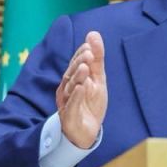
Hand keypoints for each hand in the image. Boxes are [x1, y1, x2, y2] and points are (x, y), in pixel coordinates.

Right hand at [55, 31, 106, 148]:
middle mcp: (67, 89)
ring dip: (78, 77)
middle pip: (71, 74)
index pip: (75, 64)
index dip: (81, 54)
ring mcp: (67, 102)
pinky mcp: (69, 116)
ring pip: (71, 88)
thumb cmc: (90, 104)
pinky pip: (72, 105)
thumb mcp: (98, 79)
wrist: (86, 132)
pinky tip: (82, 88)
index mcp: (73, 80)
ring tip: (85, 67)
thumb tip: (93, 33)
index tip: (89, 45)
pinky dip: (76, 96)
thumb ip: (97, 59)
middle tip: (88, 54)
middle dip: (79, 63)